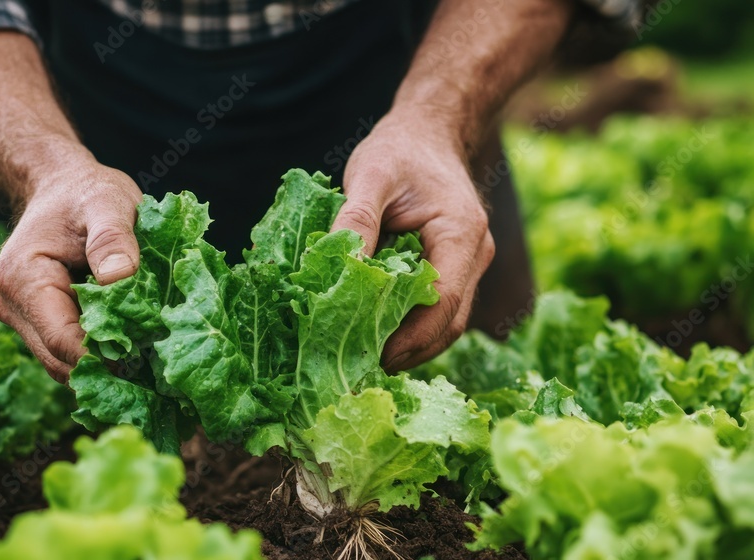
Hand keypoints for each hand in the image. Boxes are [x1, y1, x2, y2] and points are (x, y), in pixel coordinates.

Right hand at [0, 153, 142, 382]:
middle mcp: (10, 303)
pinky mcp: (34, 321)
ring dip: (99, 362)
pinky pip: (64, 350)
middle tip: (150, 364)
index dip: (101, 356)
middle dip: (103, 364)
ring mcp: (19, 315)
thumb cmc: (85, 193)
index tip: (142, 359)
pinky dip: (94, 352)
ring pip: (61, 361)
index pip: (60, 339)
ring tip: (141, 353)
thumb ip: (113, 237)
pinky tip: (125, 341)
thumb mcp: (108, 203)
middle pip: (58, 358)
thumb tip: (119, 278)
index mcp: (22, 277)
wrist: (63, 187)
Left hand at [331, 113, 494, 371]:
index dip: (409, 336)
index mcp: (461, 232)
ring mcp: (470, 263)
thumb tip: (339, 268)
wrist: (428, 132)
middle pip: (449, 322)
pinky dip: (412, 328)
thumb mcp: (370, 175)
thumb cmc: (399, 150)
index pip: (443, 301)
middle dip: (409, 351)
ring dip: (411, 346)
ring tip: (366, 362)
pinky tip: (379, 337)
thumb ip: (356, 220)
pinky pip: (438, 309)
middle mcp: (475, 253)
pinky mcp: (455, 268)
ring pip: (447, 322)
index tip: (371, 355)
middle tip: (361, 370)